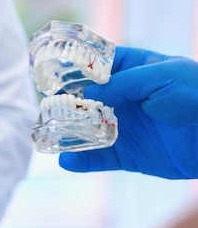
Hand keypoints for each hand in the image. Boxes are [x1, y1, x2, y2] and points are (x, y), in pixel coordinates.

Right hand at [59, 46, 197, 178]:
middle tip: (45, 106)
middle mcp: (127, 99)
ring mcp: (126, 128)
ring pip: (87, 130)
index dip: (78, 68)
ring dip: (67, 133)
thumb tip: (89, 93)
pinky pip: (99, 159)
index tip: (54, 71)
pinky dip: (82, 161)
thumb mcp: (163, 77)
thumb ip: (124, 82)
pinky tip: (65, 161)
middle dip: (66, 102)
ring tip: (46, 135)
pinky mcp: (128, 155)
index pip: (101, 66)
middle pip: (87, 99)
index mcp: (137, 72)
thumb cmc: (197, 96)